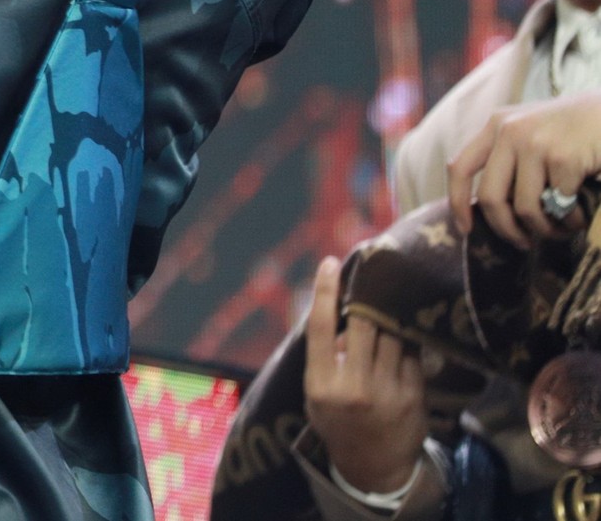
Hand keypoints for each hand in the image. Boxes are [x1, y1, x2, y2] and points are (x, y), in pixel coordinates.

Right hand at [303, 256, 427, 495]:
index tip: (330, 263)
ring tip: (391, 296)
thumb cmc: (338, 421)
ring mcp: (387, 391)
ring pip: (392, 334)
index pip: (320, 327)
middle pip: (362, 325)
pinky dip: (407, 339)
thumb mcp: (316, 393)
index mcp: (321, 385)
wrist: (375, 466)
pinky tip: (406, 331)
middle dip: (366, 298)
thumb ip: (325, 356)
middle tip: (371, 275)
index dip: (324, 291)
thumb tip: (341, 314)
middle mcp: (353, 387)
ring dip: (390, 314)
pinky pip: (412, 353)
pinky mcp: (414, 395)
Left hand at [447, 91, 600, 247]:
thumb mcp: (531, 132)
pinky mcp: (563, 158)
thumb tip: (488, 209)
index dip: (457, 203)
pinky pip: (559, 206)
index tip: (466, 229)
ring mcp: (536, 144)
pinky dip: (572, 220)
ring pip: (526, 208)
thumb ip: (508, 158)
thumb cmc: (573, 132)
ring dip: (545, 229)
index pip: (461, 167)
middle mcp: (510, 131)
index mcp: (497, 125)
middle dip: (506, 230)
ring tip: (560, 229)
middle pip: (491, 197)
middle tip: (523, 243)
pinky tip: (581, 215)